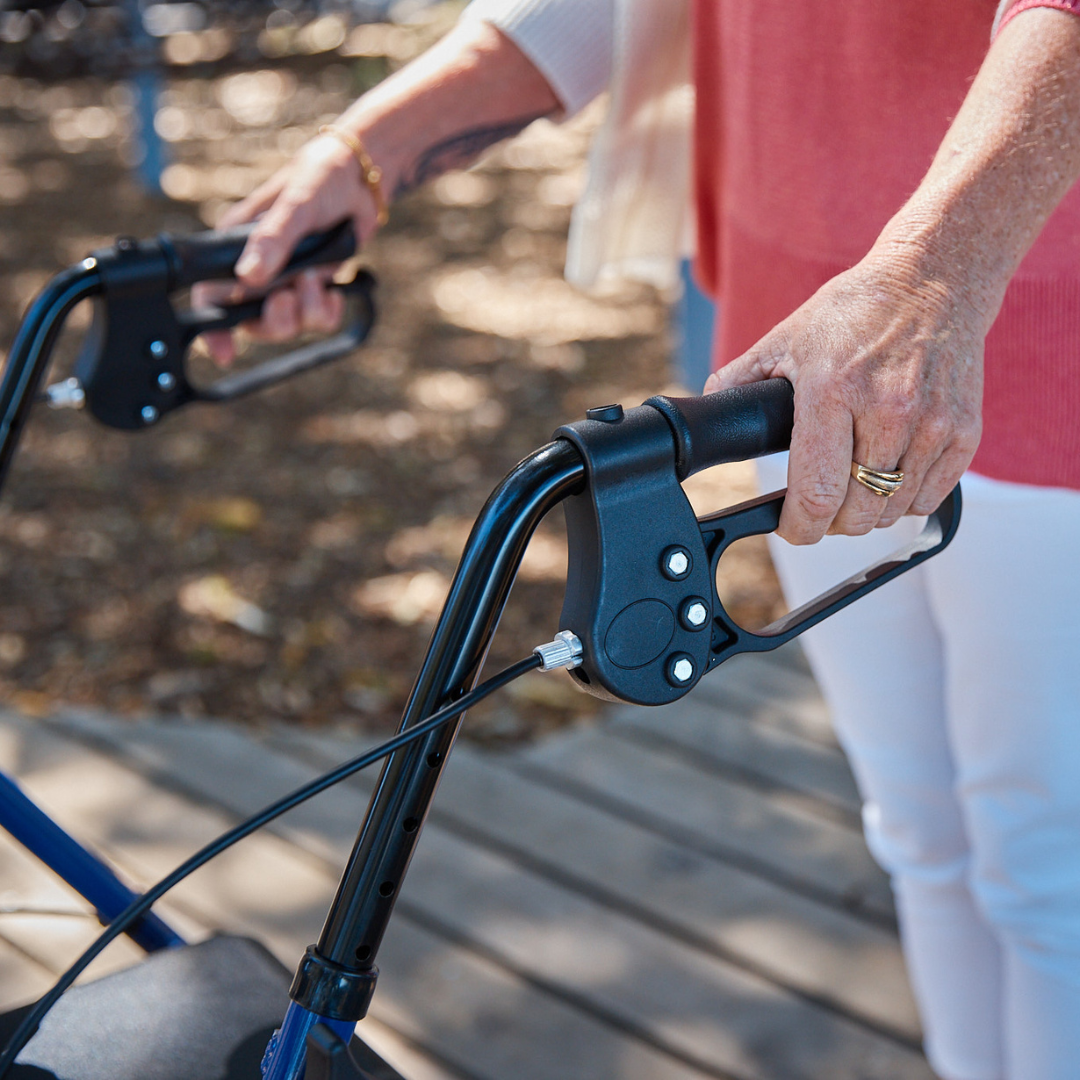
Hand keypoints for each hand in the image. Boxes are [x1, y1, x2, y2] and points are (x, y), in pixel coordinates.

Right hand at [195, 129, 386, 364]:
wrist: (361, 180)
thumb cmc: (319, 179)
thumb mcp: (295, 204)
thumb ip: (272, 240)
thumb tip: (248, 277)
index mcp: (235, 247)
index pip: (212, 294)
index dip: (214, 328)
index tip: (223, 353)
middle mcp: (257, 270)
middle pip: (253, 321)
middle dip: (275, 319)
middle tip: (290, 296)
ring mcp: (286, 281)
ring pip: (288, 324)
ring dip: (307, 311)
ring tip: (317, 278)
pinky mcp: (315, 287)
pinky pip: (317, 320)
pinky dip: (328, 311)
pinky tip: (334, 288)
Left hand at [704, 248, 983, 543]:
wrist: (932, 281)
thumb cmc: (854, 312)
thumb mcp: (783, 339)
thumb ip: (737, 381)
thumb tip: (704, 413)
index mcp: (832, 391)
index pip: (816, 492)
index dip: (798, 527)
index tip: (791, 528)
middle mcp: (887, 410)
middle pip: (855, 514)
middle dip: (830, 523)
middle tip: (819, 505)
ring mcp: (931, 423)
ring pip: (891, 512)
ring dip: (867, 512)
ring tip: (853, 484)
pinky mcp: (964, 431)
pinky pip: (929, 498)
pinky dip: (905, 499)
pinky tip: (889, 473)